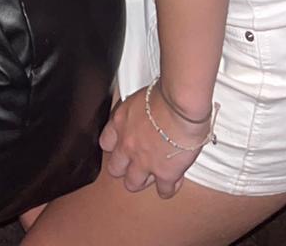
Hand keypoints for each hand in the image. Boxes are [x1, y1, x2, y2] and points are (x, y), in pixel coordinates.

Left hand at [99, 82, 209, 198]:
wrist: (180, 104)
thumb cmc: (165, 94)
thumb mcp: (141, 97)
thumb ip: (139, 111)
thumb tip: (147, 113)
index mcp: (120, 122)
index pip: (106, 142)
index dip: (113, 147)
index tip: (119, 148)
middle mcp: (128, 145)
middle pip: (115, 168)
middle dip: (122, 169)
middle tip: (131, 167)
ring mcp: (144, 162)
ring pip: (133, 183)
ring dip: (141, 182)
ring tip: (148, 179)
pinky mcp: (164, 174)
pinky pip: (163, 190)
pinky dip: (167, 189)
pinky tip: (170, 185)